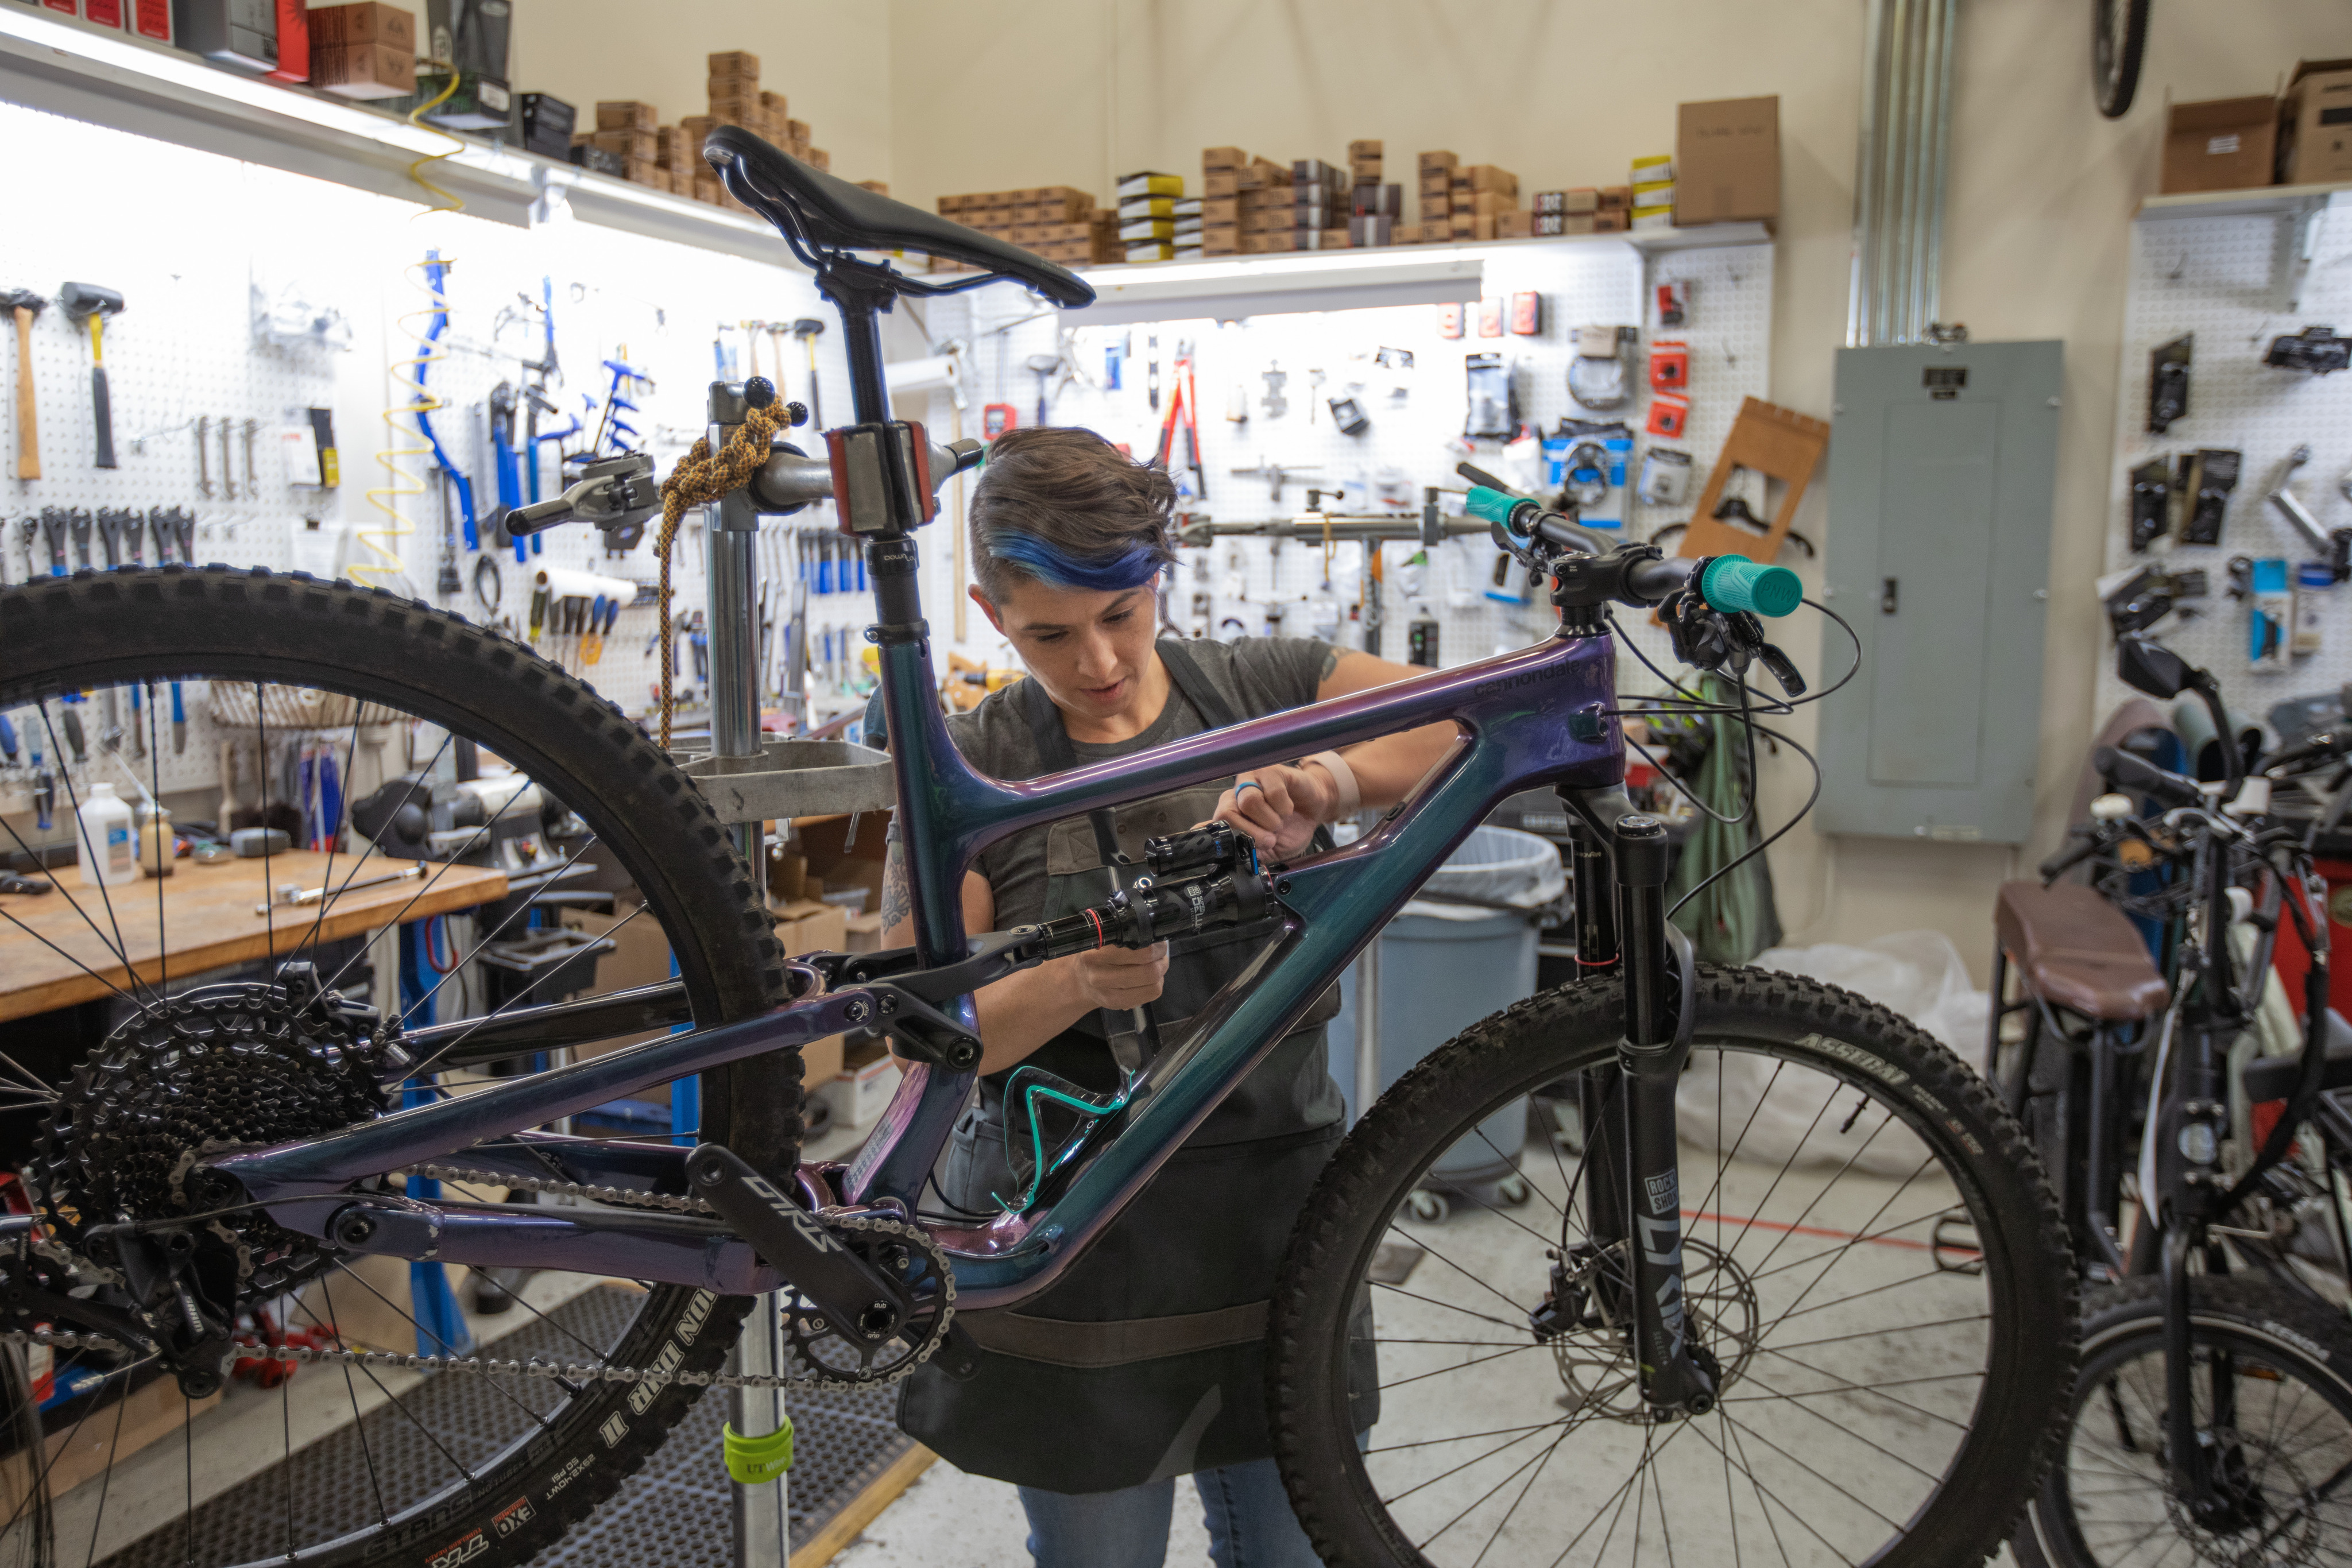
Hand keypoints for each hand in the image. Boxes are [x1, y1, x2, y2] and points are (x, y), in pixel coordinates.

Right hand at [1064, 941, 1168, 1010]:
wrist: (1078, 978)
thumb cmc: (1095, 953)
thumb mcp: (1102, 936)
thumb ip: (1123, 933)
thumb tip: (1154, 935)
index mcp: (1095, 953)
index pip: (1139, 952)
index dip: (1155, 946)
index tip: (1157, 941)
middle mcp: (1099, 975)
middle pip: (1149, 971)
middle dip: (1161, 959)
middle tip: (1161, 953)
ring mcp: (1107, 993)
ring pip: (1152, 985)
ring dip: (1160, 973)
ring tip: (1156, 964)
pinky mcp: (1115, 1004)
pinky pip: (1149, 995)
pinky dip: (1155, 986)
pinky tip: (1149, 979)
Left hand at [1214, 762, 1334, 858]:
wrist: (1315, 812)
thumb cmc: (1291, 829)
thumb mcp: (1268, 850)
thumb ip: (1244, 848)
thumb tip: (1215, 846)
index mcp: (1230, 813)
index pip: (1215, 826)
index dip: (1231, 840)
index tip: (1251, 848)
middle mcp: (1235, 794)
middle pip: (1226, 813)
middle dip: (1252, 833)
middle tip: (1270, 838)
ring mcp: (1251, 780)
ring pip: (1249, 801)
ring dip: (1270, 820)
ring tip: (1280, 822)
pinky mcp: (1270, 771)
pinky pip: (1273, 793)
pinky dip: (1285, 807)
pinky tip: (1289, 807)